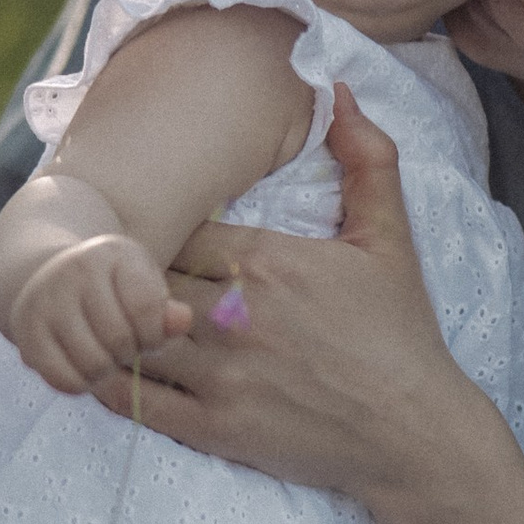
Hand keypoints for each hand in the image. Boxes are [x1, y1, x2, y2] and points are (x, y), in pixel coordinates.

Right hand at [10, 232, 190, 392]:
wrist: (47, 274)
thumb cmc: (109, 286)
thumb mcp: (141, 284)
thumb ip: (164, 307)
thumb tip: (183, 320)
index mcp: (111, 252)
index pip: (146, 310)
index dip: (154, 335)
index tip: (148, 333)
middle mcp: (72, 270)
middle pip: (120, 340)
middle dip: (130, 352)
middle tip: (123, 344)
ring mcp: (44, 301)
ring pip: (93, 364)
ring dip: (107, 370)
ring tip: (105, 353)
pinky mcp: (26, 332)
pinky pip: (64, 380)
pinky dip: (82, 383)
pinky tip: (84, 366)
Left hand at [94, 88, 481, 502]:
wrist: (415, 432)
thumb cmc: (401, 333)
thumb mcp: (390, 239)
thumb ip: (368, 159)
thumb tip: (338, 91)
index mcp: (266, 259)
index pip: (178, 231)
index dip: (167, 237)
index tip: (169, 248)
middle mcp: (234, 312)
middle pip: (146, 279)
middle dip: (137, 281)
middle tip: (129, 285)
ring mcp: (220, 373)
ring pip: (131, 334)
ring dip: (118, 326)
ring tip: (112, 323)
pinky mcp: (213, 426)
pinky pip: (136, 399)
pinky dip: (110, 381)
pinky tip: (107, 369)